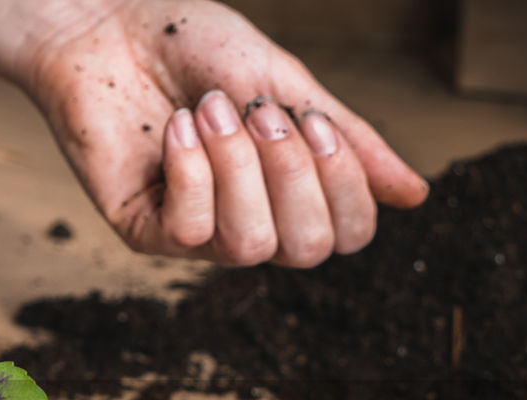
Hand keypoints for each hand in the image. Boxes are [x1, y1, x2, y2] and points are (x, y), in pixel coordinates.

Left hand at [15, 0, 428, 265]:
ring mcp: (195, 231)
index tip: (312, 119)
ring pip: (249, 246)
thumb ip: (348, 139)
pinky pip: (190, 232)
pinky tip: (176, 128)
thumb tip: (415, 195)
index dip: (344, 185)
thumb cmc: (192, 48)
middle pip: (306, 250)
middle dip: (291, 173)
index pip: (347, 235)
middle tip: (258, 110)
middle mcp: (248, 221)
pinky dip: (191, 172)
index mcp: (287, 192)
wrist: (111, 21)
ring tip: (210, 109)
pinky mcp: (144, 230)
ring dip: (237, 167)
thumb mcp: (285, 83)